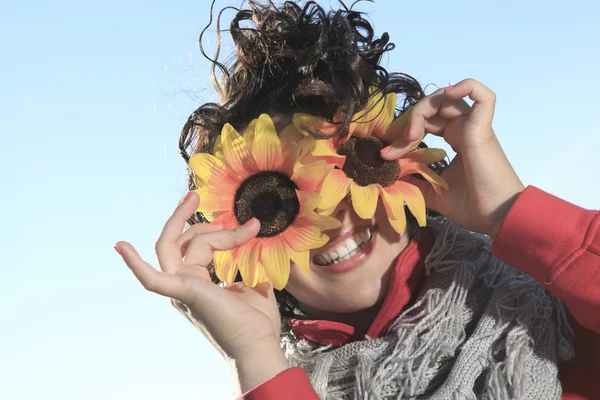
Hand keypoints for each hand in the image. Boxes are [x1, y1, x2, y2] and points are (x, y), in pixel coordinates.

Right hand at [115, 192, 284, 366]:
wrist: (258, 346)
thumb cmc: (256, 322)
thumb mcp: (254, 282)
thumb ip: (247, 263)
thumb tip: (253, 245)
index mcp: (197, 283)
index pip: (200, 246)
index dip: (224, 233)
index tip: (252, 225)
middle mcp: (184, 284)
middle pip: (177, 242)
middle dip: (185, 218)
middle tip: (195, 197)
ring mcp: (180, 289)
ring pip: (176, 246)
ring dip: (195, 227)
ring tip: (221, 220)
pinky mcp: (184, 293)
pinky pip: (153, 279)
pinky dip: (135, 263)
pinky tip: (120, 246)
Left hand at [381, 78, 524, 236]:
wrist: (496, 218)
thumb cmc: (472, 206)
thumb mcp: (433, 193)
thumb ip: (415, 182)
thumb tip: (392, 176)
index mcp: (457, 140)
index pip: (426, 122)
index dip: (404, 134)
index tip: (387, 155)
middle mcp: (465, 129)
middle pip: (432, 106)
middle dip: (408, 122)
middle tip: (395, 148)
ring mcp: (475, 127)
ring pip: (447, 96)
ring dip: (422, 109)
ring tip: (412, 135)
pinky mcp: (482, 129)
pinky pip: (482, 95)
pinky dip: (466, 86)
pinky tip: (447, 98)